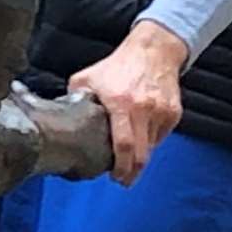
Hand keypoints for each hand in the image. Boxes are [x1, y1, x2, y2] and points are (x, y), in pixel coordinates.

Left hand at [67, 20, 189, 185]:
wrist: (153, 51)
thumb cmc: (119, 65)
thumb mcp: (88, 79)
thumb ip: (75, 99)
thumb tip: (59, 118)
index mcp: (120, 103)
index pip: (123, 145)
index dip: (120, 166)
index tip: (115, 177)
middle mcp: (143, 109)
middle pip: (141, 154)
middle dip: (132, 172)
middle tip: (123, 180)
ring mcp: (161, 112)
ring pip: (151, 147)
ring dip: (140, 155)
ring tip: (128, 155)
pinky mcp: (172, 113)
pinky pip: (161, 136)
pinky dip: (150, 141)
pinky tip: (140, 135)